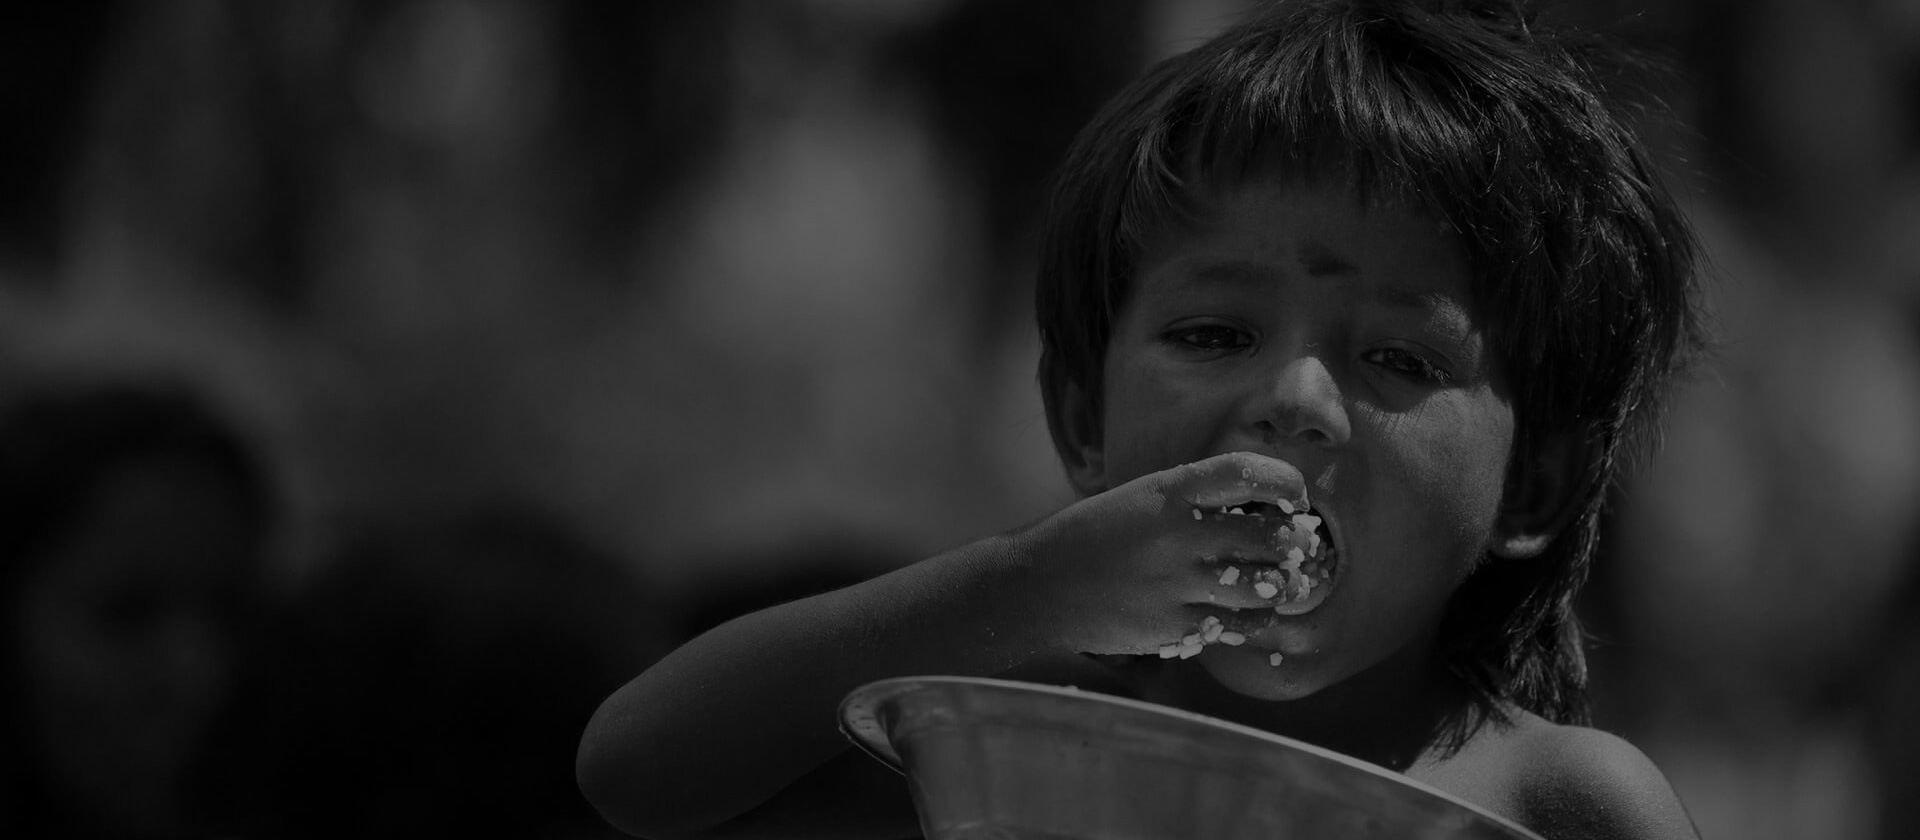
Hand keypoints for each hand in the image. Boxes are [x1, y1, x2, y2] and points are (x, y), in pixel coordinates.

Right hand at [1008, 451, 1313, 656]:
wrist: (1040, 587)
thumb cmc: (1095, 536)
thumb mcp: (1141, 498)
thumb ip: (1197, 500)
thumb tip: (1266, 512)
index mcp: (1170, 491)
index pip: (1250, 472)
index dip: (1286, 483)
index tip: (1293, 497)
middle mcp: (1179, 535)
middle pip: (1273, 538)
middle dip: (1296, 543)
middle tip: (1296, 545)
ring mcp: (1179, 584)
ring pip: (1266, 587)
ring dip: (1281, 585)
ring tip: (1277, 581)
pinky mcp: (1176, 626)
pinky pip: (1242, 625)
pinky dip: (1254, 618)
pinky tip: (1245, 610)